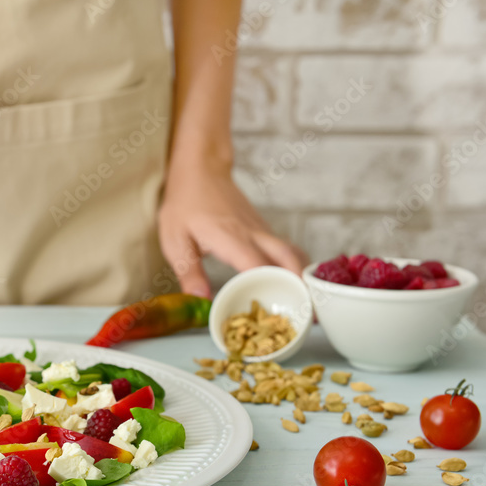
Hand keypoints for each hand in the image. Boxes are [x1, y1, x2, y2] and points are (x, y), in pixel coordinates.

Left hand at [158, 163, 307, 296]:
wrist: (201, 169)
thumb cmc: (185, 204)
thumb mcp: (175, 240)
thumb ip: (189, 272)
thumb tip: (200, 301)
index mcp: (229, 237)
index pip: (255, 265)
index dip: (267, 287)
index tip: (275, 311)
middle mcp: (253, 234)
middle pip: (287, 259)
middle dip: (300, 287)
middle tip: (307, 315)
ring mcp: (263, 230)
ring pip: (293, 254)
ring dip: (304, 278)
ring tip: (310, 306)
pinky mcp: (265, 230)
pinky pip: (287, 250)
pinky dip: (297, 268)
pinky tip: (298, 286)